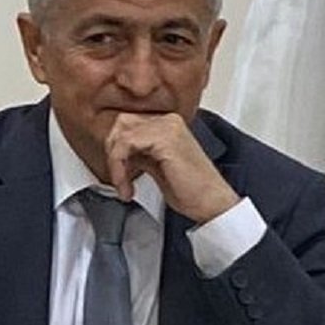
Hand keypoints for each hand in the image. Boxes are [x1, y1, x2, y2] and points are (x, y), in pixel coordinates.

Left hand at [104, 113, 238, 223]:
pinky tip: (128, 187)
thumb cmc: (191, 191)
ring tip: (123, 186)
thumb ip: (140, 154)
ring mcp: (167, 127)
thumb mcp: (157, 167)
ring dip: (114, 164)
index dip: (116, 149)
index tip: (118, 173)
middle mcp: (168, 121)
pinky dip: (119, 168)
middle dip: (112, 152)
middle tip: (118, 178)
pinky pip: (125, 144)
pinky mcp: (164, 139)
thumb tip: (118, 152)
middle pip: (121, 124)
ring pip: (121, 134)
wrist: (211, 203)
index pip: (128, 124)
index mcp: (169, 125)